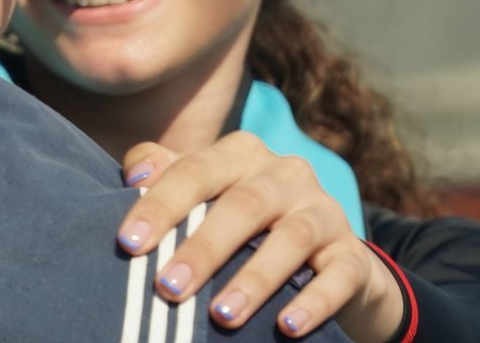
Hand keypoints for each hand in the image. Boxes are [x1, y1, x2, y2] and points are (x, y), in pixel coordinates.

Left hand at [115, 132, 403, 340]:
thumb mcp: (207, 191)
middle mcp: (285, 173)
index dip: (160, 205)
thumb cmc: (242, 222)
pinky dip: (314, 302)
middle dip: (202, 248)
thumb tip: (133, 175)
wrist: (325, 254)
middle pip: (242, 205)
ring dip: (254, 279)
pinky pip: (339, 275)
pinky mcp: (353, 255)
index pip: (194, 171)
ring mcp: (324, 211)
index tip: (127, 243)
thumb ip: (167, 174)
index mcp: (241, 153)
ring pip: (291, 239)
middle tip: (168, 288)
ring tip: (222, 316)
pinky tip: (288, 327)